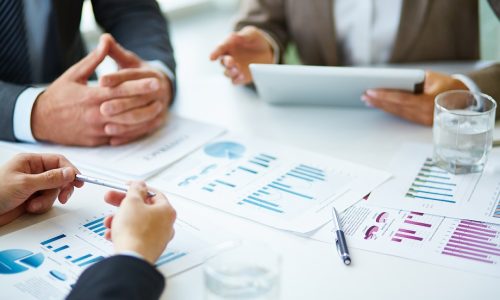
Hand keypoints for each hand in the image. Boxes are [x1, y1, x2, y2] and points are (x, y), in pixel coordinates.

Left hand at [0, 153, 81, 225]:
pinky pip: (47, 201)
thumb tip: (70, 172)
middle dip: (60, 188)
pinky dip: (41, 206)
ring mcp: (33, 186)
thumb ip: (50, 178)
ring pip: (54, 191)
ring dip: (47, 200)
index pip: (58, 161)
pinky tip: (29, 208)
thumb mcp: (25, 184)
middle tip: (64, 196)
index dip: (70, 170)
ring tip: (33, 204)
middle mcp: (33, 172)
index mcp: (30, 161)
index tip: (78, 180)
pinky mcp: (32, 198)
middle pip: (59, 177)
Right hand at [31, 34, 165, 145]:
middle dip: (146, 102)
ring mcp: (97, 130)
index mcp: (91, 97)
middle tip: (163, 94)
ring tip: (158, 110)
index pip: (120, 91)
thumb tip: (106, 41)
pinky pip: (120, 138)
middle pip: (127, 109)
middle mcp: (96, 115)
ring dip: (144, 119)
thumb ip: (94, 60)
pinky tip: (145, 125)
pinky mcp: (97, 141)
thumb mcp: (74, 74)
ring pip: (126, 126)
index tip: (154, 81)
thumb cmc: (58, 95)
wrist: (40, 120)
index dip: (139, 86)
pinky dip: (133, 132)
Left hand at [98, 34, 172, 145]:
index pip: (133, 76)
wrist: (161, 87)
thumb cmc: (138, 74)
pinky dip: (129, 135)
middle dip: (120, 104)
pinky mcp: (158, 121)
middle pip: (139, 98)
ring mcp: (161, 107)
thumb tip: (104, 37)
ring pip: (142, 117)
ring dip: (125, 123)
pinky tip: (113, 139)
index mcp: (151, 74)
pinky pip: (143, 130)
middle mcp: (159, 91)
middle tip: (102, 108)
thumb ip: (115, 51)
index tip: (101, 81)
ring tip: (107, 126)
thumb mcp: (129, 61)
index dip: (118, 78)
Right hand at [103, 181, 175, 263]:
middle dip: (124, 204)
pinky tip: (112, 234)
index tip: (127, 187)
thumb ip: (135, 189)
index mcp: (167, 211)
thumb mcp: (132, 202)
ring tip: (109, 221)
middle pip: (143, 208)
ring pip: (137, 223)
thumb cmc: (135, 232)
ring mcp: (158, 238)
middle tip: (111, 199)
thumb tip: (139, 184)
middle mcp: (166, 225)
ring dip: (121, 219)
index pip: (153, 193)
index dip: (138, 188)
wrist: (131, 258)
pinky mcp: (148, 248)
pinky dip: (123, 232)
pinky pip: (135, 236)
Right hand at [210, 26, 274, 84]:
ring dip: (230, 72)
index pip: (220, 48)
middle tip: (231, 62)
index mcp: (229, 45)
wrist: (266, 52)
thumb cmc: (256, 40)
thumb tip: (236, 36)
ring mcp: (234, 68)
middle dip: (226, 62)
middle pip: (223, 62)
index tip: (212, 57)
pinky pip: (236, 81)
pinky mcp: (241, 77)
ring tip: (237, 70)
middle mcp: (229, 57)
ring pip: (227, 73)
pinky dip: (237, 80)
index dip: (215, 52)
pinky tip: (242, 77)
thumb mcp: (253, 33)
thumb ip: (245, 34)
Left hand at [361, 71, 467, 125]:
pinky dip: (390, 109)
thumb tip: (392, 81)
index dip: (384, 95)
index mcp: (428, 103)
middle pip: (396, 107)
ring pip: (397, 112)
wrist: (465, 98)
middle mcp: (424, 114)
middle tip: (364, 95)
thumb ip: (413, 80)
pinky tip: (379, 106)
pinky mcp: (420, 122)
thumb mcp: (432, 78)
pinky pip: (402, 115)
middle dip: (378, 101)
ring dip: (381, 106)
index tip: (370, 91)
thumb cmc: (448, 85)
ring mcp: (422, 120)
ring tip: (367, 100)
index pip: (401, 99)